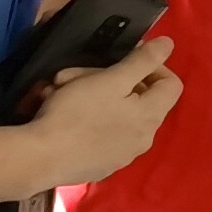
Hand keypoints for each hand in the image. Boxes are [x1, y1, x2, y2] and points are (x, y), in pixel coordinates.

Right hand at [27, 38, 182, 187]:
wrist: (40, 159)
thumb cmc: (77, 114)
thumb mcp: (111, 79)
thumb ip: (142, 61)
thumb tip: (168, 44)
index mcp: (151, 117)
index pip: (171, 84)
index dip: (154, 66)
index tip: (127, 59)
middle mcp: (143, 140)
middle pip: (139, 99)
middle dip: (110, 79)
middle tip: (76, 74)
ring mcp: (121, 156)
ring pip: (115, 115)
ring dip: (93, 96)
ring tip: (61, 91)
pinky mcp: (99, 166)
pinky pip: (100, 135)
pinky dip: (86, 119)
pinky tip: (62, 115)